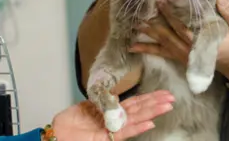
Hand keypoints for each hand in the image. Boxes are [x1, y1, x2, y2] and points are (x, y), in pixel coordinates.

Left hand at [51, 90, 174, 140]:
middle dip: (155, 103)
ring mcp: (112, 129)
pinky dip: (137, 128)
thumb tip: (116, 93)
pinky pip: (124, 132)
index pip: (134, 103)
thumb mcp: (87, 105)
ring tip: (167, 106)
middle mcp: (115, 120)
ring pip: (136, 119)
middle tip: (172, 98)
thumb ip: (103, 100)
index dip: (148, 98)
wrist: (56, 136)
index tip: (162, 92)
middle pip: (139, 110)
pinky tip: (150, 122)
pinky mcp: (106, 138)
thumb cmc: (69, 122)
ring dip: (152, 112)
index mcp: (111, 111)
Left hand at [129, 0, 228, 81]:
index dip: (171, 16)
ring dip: (148, 35)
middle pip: (169, 35)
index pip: (183, 27)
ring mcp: (183, 55)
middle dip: (155, 23)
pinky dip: (147, 49)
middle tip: (143, 12)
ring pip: (162, 43)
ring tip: (135, 26)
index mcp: (202, 41)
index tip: (161, 3)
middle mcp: (189, 49)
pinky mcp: (179, 57)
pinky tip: (133, 46)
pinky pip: (161, 53)